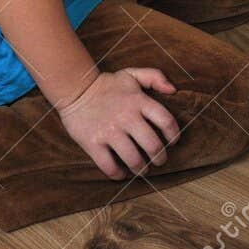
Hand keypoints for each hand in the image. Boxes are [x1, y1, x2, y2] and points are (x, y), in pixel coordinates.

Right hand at [55, 68, 180, 179]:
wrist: (74, 89)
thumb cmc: (107, 84)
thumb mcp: (132, 74)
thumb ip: (155, 77)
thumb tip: (173, 90)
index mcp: (138, 101)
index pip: (165, 120)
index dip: (173, 135)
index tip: (173, 142)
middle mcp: (127, 117)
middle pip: (152, 145)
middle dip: (160, 158)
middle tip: (159, 161)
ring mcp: (109, 132)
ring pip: (133, 159)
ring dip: (142, 169)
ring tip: (143, 170)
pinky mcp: (93, 143)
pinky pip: (109, 166)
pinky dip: (118, 174)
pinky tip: (121, 174)